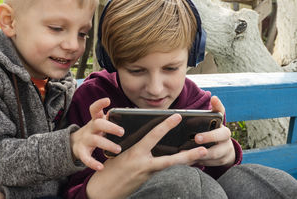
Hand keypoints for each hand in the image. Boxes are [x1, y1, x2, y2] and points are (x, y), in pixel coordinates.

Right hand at [70, 98, 123, 170]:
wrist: (75, 143)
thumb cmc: (95, 132)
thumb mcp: (100, 124)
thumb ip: (110, 118)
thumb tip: (127, 110)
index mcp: (95, 120)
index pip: (95, 109)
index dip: (100, 104)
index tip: (107, 100)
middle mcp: (90, 128)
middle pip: (98, 124)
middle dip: (110, 127)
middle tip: (122, 132)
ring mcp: (85, 140)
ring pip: (95, 140)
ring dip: (107, 145)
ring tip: (118, 149)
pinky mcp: (81, 152)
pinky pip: (86, 158)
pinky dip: (93, 163)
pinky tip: (101, 167)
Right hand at [86, 114, 207, 198]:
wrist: (102, 192)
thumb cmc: (108, 170)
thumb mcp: (119, 154)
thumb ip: (134, 146)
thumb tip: (147, 139)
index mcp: (135, 154)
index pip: (153, 135)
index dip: (166, 125)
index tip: (177, 116)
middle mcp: (144, 165)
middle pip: (171, 160)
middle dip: (188, 155)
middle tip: (203, 149)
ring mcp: (147, 176)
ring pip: (170, 167)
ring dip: (185, 161)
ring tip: (200, 156)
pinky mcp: (148, 182)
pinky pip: (163, 172)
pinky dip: (173, 167)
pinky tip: (182, 162)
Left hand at [194, 96, 235, 166]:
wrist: (223, 151)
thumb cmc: (210, 132)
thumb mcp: (208, 123)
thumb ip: (206, 113)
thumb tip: (211, 98)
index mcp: (221, 124)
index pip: (221, 113)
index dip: (218, 106)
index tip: (212, 99)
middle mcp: (226, 136)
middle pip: (221, 135)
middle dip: (209, 136)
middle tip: (196, 137)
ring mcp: (225, 150)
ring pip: (215, 153)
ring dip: (201, 153)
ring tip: (185, 152)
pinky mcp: (222, 161)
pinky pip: (210, 163)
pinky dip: (198, 162)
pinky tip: (187, 160)